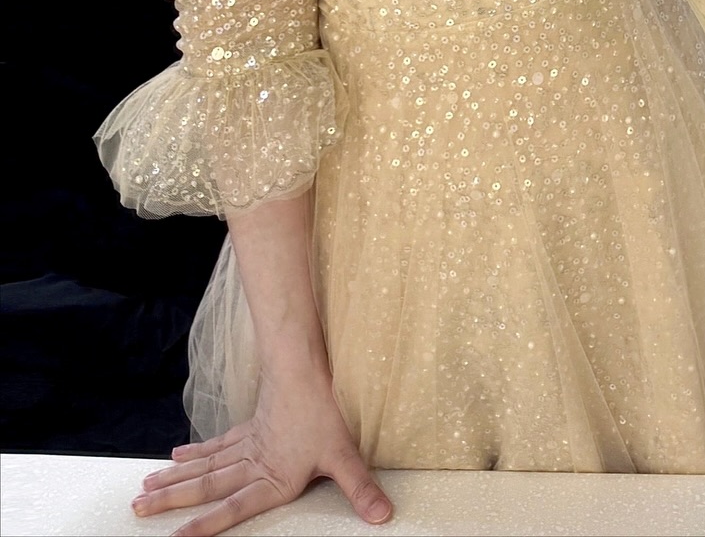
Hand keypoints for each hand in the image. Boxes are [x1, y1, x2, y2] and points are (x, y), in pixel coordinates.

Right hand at [130, 367, 391, 534]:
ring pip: (203, 466)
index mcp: (271, 478)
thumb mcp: (345, 455)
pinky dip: (195, 452)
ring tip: (143, 491)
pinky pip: (216, 445)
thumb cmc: (326, 412)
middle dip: (171, 501)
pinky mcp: (249, 427)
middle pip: (205, 486)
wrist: (307, 366)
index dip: (204, 526)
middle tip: (137, 509)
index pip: (232, 509)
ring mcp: (247, 444)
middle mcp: (252, 464)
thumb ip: (361, 489)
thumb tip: (384, 516)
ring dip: (173, 478)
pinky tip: (175, 454)